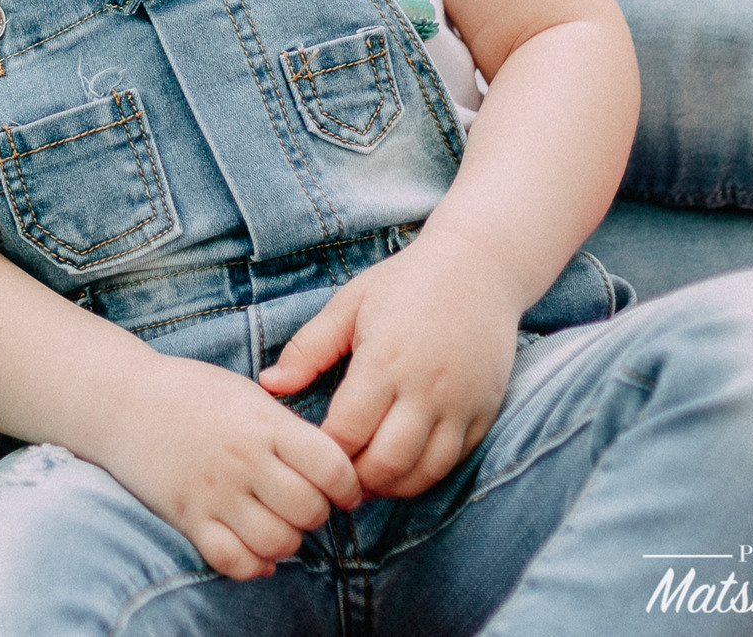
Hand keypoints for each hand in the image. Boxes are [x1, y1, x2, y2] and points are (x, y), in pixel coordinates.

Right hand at [87, 352, 361, 581]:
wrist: (121, 399)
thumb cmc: (191, 392)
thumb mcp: (248, 395)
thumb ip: (288, 428)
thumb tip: (330, 467)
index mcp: (263, 423)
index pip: (332, 467)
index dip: (348, 486)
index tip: (343, 489)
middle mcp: (243, 459)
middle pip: (309, 511)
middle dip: (316, 513)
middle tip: (304, 503)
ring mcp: (214, 492)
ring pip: (277, 542)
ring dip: (287, 540)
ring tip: (279, 524)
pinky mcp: (187, 517)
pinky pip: (234, 561)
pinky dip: (253, 565)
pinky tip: (256, 550)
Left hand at [257, 233, 519, 499]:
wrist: (478, 267)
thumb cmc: (405, 283)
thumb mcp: (349, 305)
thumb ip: (307, 349)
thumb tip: (268, 386)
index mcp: (384, 360)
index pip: (346, 433)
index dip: (322, 453)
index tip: (307, 453)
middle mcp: (425, 389)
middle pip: (385, 464)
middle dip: (353, 480)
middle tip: (333, 477)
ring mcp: (460, 404)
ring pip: (422, 473)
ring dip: (390, 486)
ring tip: (364, 478)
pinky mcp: (485, 412)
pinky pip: (454, 462)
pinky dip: (424, 474)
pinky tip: (401, 467)